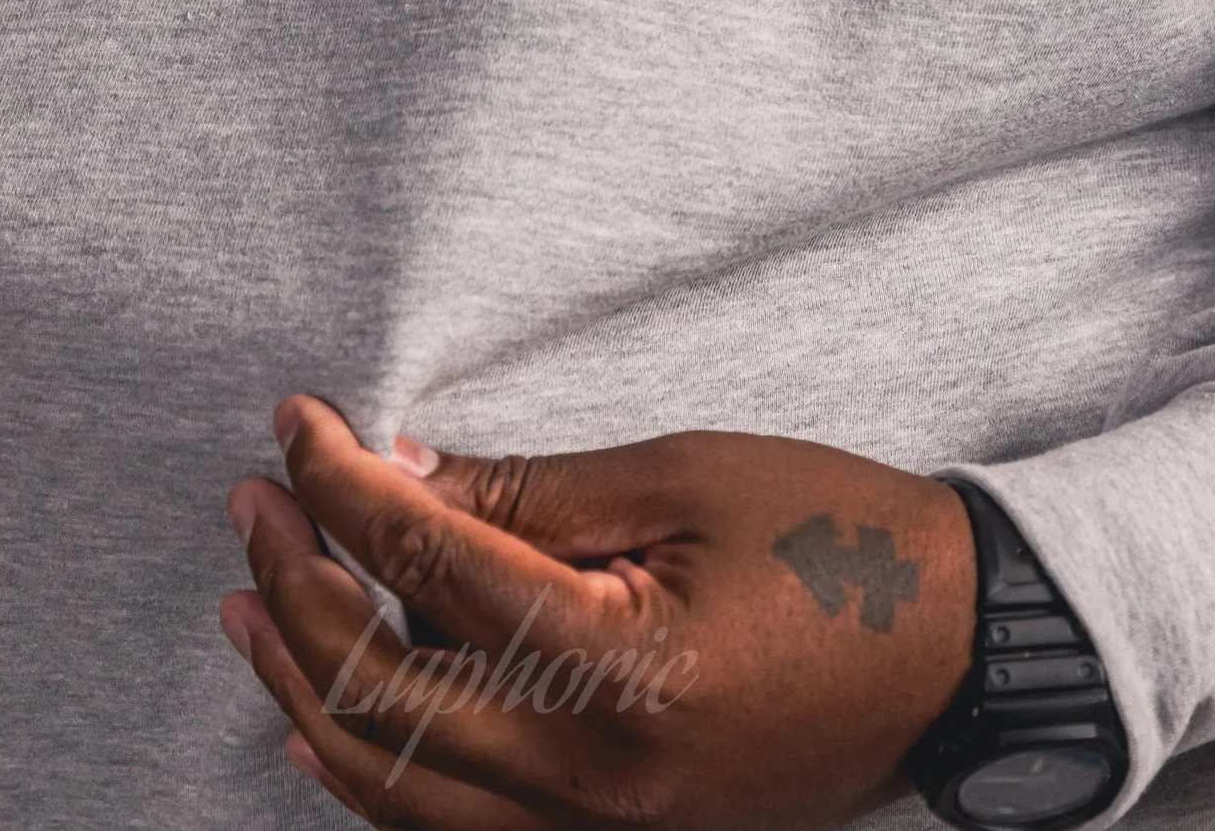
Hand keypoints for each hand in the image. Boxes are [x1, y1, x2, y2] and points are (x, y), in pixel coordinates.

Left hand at [222, 397, 974, 826]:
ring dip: (310, 686)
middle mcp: (604, 782)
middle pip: (392, 697)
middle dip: (301, 585)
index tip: (297, 423)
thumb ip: (532, 489)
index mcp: (629, 670)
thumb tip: (403, 473)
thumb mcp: (684, 477)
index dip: (344, 488)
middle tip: (254, 499)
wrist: (963, 648)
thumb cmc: (839, 539)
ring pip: (405, 791)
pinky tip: (320, 723)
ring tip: (251, 600)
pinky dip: (378, 778)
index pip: (433, 572)